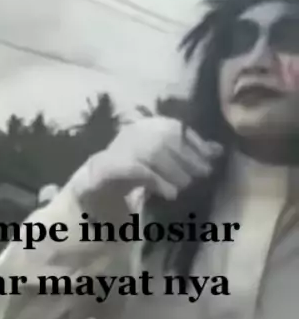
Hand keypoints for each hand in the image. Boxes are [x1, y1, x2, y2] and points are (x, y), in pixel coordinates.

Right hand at [69, 116, 222, 202]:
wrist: (99, 180)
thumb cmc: (137, 169)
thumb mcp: (164, 160)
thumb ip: (187, 153)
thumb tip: (218, 151)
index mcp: (151, 124)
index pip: (178, 129)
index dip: (197, 145)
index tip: (212, 161)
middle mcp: (137, 130)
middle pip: (168, 141)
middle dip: (189, 160)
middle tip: (201, 177)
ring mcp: (124, 145)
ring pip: (156, 154)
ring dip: (175, 173)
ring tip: (185, 187)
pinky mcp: (114, 164)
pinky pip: (140, 170)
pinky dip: (158, 182)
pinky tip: (171, 194)